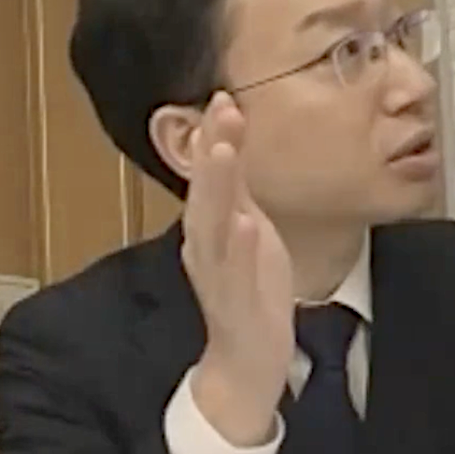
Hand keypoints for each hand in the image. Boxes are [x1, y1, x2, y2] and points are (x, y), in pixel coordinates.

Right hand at [180, 93, 294, 445]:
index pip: (212, 176)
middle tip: (221, 110)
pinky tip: (244, 222)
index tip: (224, 95)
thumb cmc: (249, 289)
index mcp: (208, 229)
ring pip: (212, 227)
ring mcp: (219, 276)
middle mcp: (205, 248)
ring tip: (223, 151)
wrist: (246, 358)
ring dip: (216, 187)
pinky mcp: (236, 303)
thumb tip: (229, 138)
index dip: (216, 136)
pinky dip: (237, 246)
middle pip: (205, 194)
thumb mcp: (245, 227)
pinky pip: (235, 272)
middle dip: (213, 152)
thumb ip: (235, 187)